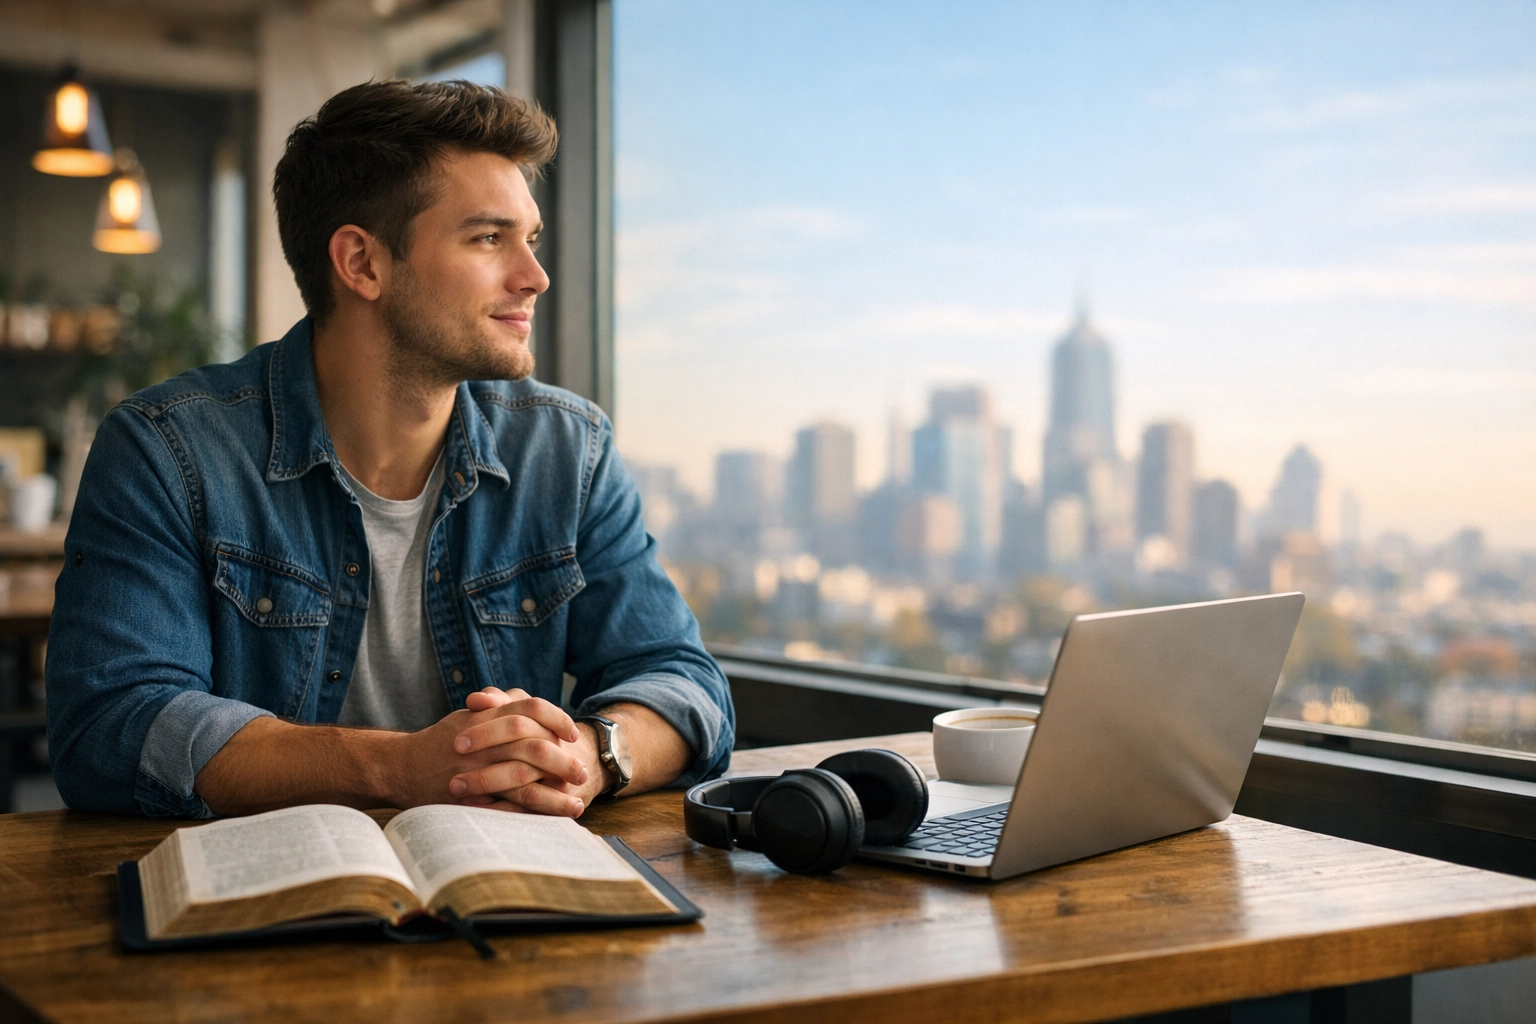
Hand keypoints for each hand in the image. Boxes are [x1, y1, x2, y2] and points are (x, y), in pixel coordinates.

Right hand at [386, 689, 587, 814]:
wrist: (400, 766)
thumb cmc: (439, 741)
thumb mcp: (469, 716)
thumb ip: (500, 708)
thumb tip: (534, 707)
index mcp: (485, 719)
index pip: (531, 710)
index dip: (557, 720)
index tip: (572, 735)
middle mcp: (483, 744)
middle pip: (534, 748)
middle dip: (563, 762)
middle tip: (581, 773)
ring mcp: (476, 773)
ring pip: (524, 783)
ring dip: (554, 796)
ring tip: (577, 805)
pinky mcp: (469, 800)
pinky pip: (504, 809)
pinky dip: (528, 815)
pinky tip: (547, 820)